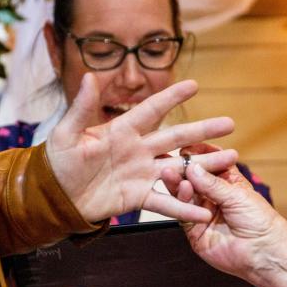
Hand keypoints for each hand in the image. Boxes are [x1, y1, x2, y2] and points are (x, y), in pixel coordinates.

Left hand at [46, 77, 237, 224]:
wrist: (55, 197)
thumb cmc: (57, 162)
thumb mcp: (67, 133)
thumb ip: (82, 107)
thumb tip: (89, 75)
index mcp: (122, 130)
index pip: (152, 110)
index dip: (172, 98)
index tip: (195, 85)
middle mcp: (138, 149)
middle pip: (176, 137)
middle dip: (203, 130)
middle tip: (229, 123)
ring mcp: (141, 173)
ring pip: (179, 168)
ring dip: (204, 165)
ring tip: (231, 160)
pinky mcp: (139, 197)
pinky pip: (165, 203)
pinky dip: (185, 209)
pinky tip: (206, 211)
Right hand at [154, 163, 286, 286]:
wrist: (265, 254)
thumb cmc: (262, 223)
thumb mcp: (238, 196)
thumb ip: (213, 183)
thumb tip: (191, 167)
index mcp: (228, 184)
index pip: (210, 165)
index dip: (199, 154)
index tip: (186, 145)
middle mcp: (213, 198)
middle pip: (193, 179)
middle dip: (183, 169)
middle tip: (170, 159)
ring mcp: (202, 214)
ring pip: (185, 196)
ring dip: (177, 183)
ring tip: (170, 172)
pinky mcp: (195, 231)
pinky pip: (184, 214)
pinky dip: (182, 201)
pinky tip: (182, 189)